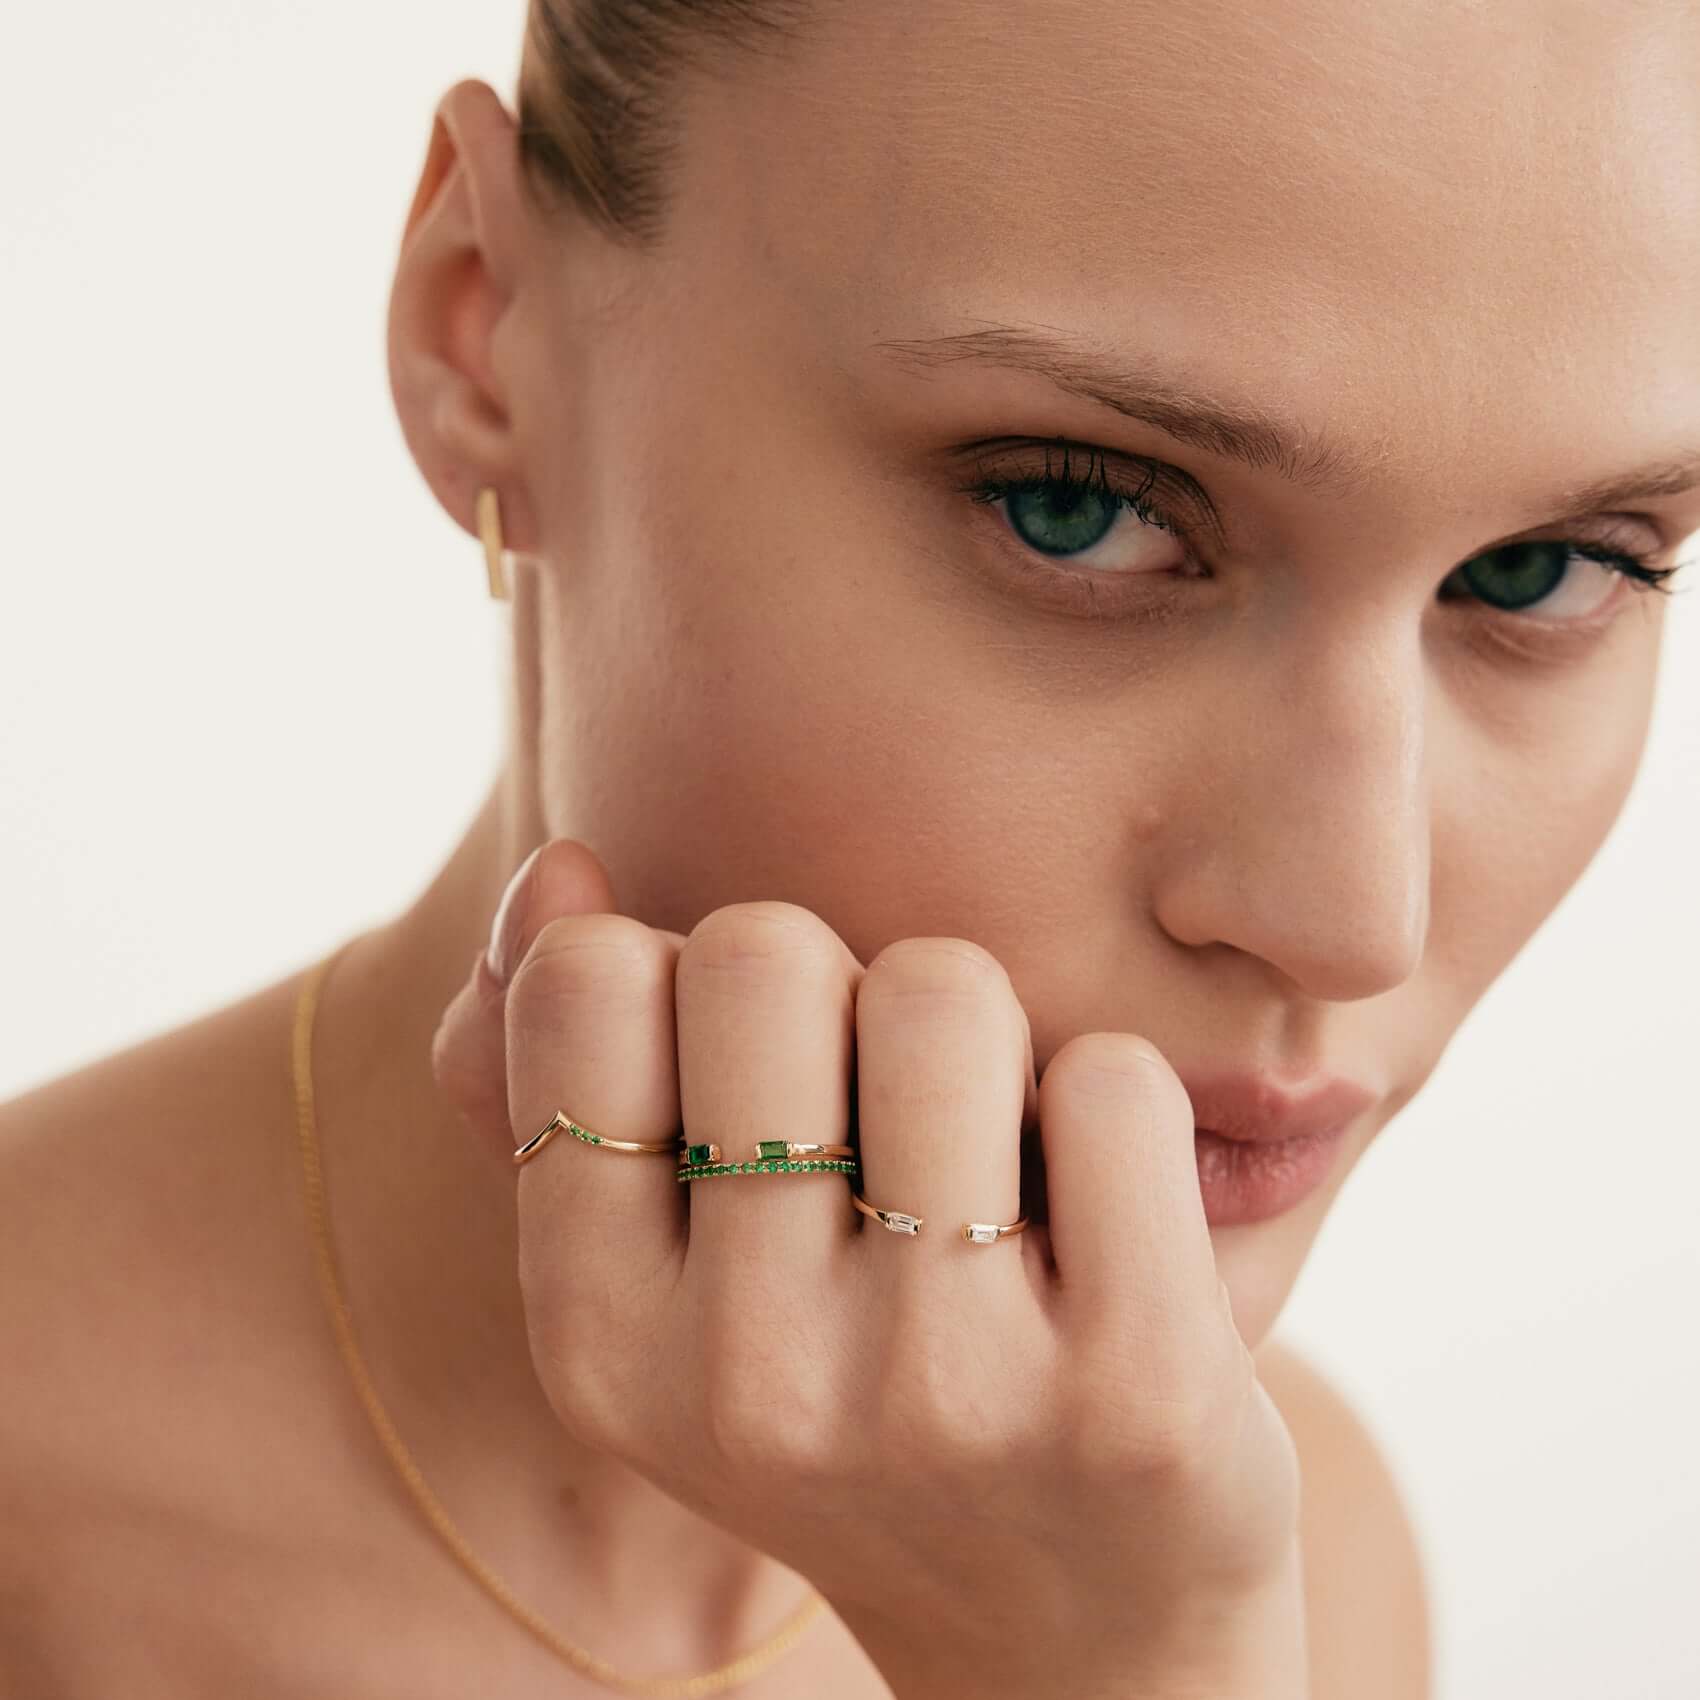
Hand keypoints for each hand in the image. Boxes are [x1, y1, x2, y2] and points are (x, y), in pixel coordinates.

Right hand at [432, 839, 1307, 1698]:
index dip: (690, 982)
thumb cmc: (854, 1394)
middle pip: (767, 953)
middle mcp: (746, 1383)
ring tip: (993, 1168)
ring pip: (944, 989)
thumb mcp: (670, 1278)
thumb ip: (566, 1067)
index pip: (591, 978)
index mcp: (598, 1339)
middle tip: (891, 1120)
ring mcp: (941, 1395)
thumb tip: (563, 863)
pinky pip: (1112, 1080)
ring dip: (987, 1037)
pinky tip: (1106, 1226)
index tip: (759, 1083)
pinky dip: (1115, 1107)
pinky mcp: (1133, 1393)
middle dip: (845, 992)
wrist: (1066, 1634)